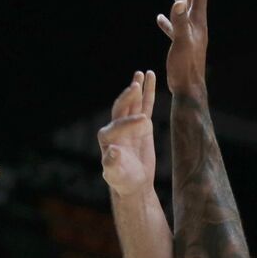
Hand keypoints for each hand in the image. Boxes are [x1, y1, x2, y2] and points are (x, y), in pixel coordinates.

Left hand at [98, 71, 155, 196]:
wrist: (134, 184)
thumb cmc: (123, 180)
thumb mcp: (116, 175)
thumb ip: (112, 163)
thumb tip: (111, 151)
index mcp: (106, 138)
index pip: (116, 125)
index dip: (129, 122)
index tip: (144, 123)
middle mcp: (115, 127)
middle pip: (121, 108)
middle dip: (128, 97)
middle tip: (135, 86)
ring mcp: (129, 124)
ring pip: (133, 103)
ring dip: (136, 87)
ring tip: (140, 73)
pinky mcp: (142, 124)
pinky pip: (145, 105)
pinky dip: (147, 91)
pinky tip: (150, 76)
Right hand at [157, 0, 207, 97]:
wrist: (188, 89)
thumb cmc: (185, 68)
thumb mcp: (182, 42)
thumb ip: (179, 22)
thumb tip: (178, 1)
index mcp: (197, 21)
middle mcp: (195, 25)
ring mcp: (188, 35)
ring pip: (183, 9)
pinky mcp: (180, 46)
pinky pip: (173, 28)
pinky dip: (167, 20)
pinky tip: (159, 18)